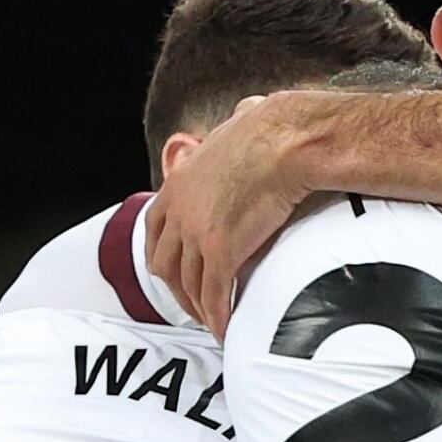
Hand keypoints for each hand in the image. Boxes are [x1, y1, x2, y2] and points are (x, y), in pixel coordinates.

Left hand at [144, 89, 327, 319]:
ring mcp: (196, 233)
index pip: (155, 230)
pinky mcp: (220, 251)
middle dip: (177, 291)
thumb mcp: (239, 123)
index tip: (175, 273)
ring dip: (200, 310)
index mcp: (179, 183)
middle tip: (195, 307)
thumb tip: (247, 111)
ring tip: (215, 324)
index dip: (163, 256)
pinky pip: (214, 296)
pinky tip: (227, 330)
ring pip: (188, 285)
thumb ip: (234, 126)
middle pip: (165, 264)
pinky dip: (218, 318)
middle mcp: (179, 210)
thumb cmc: (274, 128)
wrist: (287, 140)